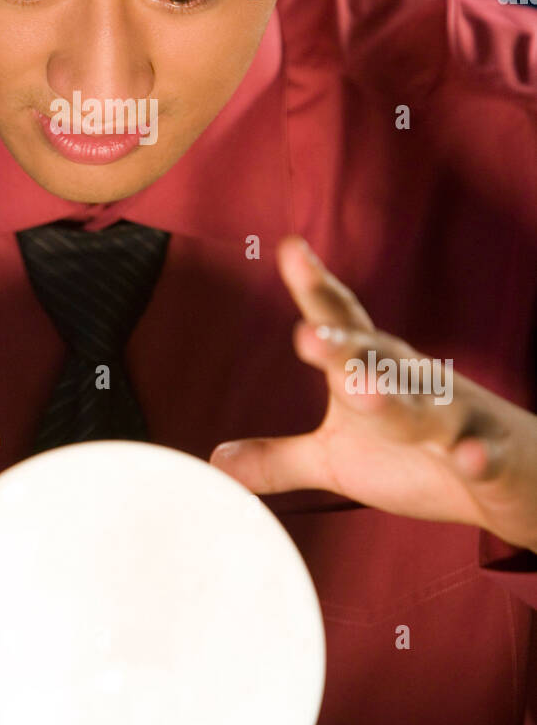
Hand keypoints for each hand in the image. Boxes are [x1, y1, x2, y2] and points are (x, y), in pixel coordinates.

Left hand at [210, 236, 536, 553]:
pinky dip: (476, 454)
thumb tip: (217, 461)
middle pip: (374, 358)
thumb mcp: (338, 460)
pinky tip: (467, 458)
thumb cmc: (418, 454)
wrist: (514, 476)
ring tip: (359, 389)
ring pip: (420, 404)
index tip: (292, 248)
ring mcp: (454, 416)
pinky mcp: (488, 454)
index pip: (342, 323)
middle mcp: (411, 382)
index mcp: (374, 369)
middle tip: (307, 334)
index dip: (316, 288)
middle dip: (341, 345)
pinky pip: (482, 452)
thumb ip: (280, 457)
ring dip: (391, 397)